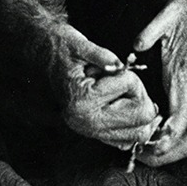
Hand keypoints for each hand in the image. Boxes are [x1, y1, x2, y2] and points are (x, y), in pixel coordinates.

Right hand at [49, 23, 159, 147]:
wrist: (44, 58)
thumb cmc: (62, 49)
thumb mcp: (81, 45)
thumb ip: (102, 56)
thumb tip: (119, 65)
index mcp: (82, 101)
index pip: (131, 87)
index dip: (130, 74)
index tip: (115, 69)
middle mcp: (85, 123)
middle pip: (141, 117)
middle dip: (140, 95)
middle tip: (124, 82)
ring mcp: (90, 131)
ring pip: (139, 133)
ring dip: (139, 111)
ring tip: (123, 94)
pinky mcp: (95, 133)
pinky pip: (127, 140)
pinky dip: (134, 124)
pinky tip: (126, 108)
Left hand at [130, 0, 186, 166]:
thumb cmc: (182, 10)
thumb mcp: (167, 16)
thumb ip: (152, 31)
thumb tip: (137, 44)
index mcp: (185, 73)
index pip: (183, 115)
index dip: (168, 136)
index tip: (151, 145)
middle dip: (171, 152)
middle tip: (145, 155)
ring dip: (175, 150)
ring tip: (149, 152)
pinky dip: (177, 139)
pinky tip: (157, 136)